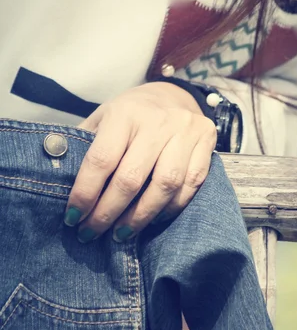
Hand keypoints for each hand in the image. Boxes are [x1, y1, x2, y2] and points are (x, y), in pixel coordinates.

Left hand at [63, 82, 216, 242]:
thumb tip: (57, 176)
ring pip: (165, 185)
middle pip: (131, 179)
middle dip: (108, 213)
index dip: (85, 194)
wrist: (174, 95)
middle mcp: (157, 121)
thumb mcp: (103, 118)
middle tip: (91, 233)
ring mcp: (185, 131)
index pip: (101, 160)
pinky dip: (171, 208)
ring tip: (121, 234)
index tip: (72, 218)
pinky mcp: (206, 142)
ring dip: (140, 217)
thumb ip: (84, 144)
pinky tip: (154, 219)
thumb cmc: (131, 114)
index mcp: (125, 113)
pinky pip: (191, 185)